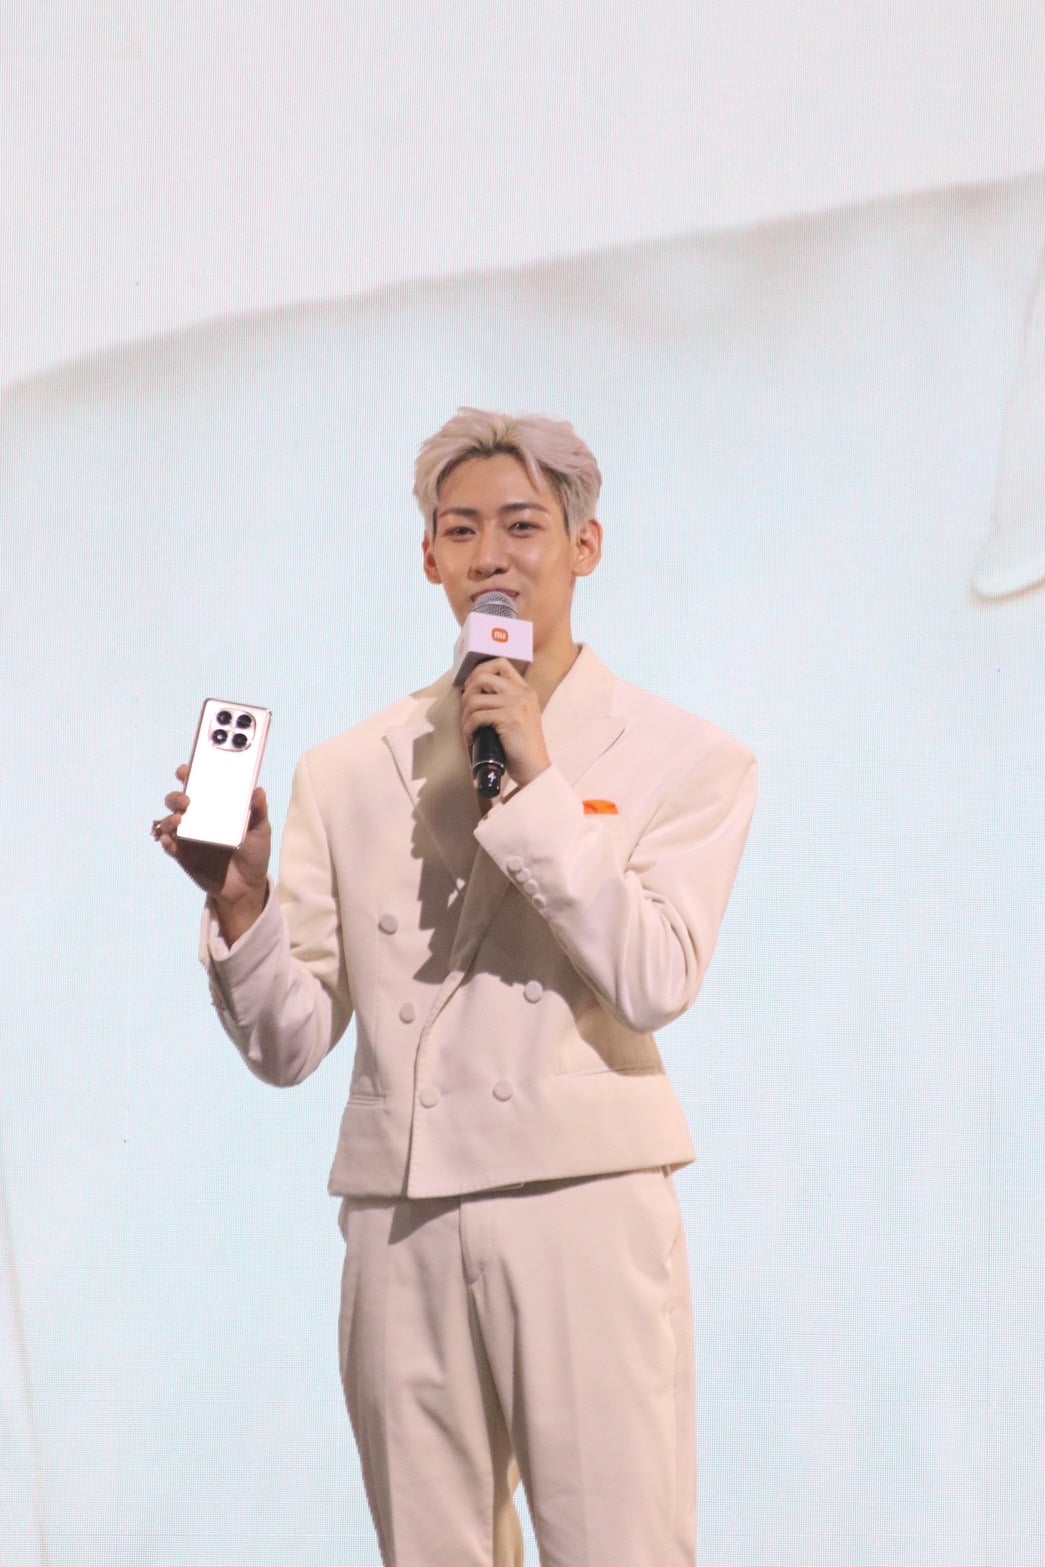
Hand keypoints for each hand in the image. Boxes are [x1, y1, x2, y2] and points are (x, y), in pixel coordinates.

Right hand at [152, 764, 270, 936]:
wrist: (248, 886)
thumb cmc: (254, 853)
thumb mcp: (260, 830)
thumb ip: (258, 811)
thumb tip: (258, 790)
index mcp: (214, 807)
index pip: (198, 785)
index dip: (189, 774)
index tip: (186, 770)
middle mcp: (198, 818)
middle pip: (177, 801)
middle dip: (176, 796)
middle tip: (187, 800)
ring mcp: (189, 837)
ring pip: (168, 821)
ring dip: (169, 818)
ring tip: (180, 820)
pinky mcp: (183, 856)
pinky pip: (169, 845)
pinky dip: (166, 840)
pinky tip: (169, 839)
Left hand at [459, 659, 550, 789]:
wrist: (535, 768)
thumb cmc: (522, 747)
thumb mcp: (519, 716)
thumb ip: (505, 701)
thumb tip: (474, 693)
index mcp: (525, 689)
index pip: (500, 662)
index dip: (479, 671)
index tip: (472, 688)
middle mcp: (522, 693)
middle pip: (482, 676)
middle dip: (467, 693)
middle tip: (467, 710)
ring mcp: (516, 704)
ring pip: (475, 699)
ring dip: (465, 715)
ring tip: (468, 728)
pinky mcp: (508, 718)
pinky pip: (476, 716)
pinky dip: (468, 727)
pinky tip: (471, 737)